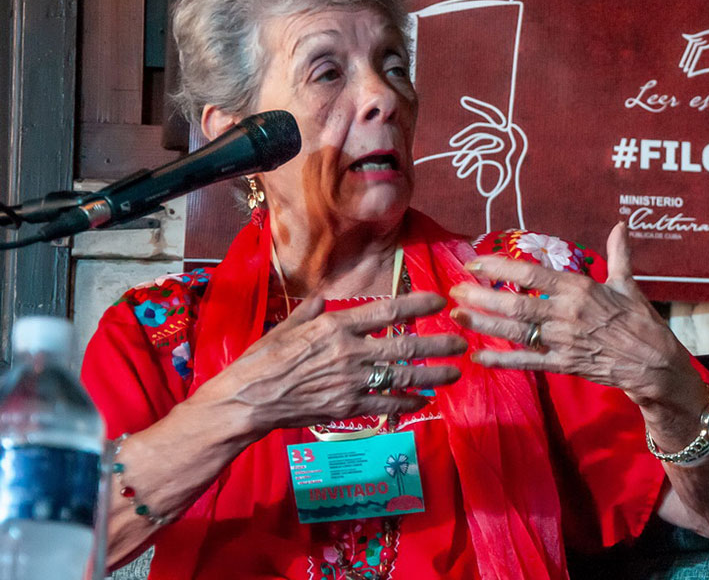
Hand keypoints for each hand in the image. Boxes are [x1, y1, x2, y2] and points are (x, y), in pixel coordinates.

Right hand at [214, 292, 466, 433]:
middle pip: (404, 345)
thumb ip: (310, 312)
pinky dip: (407, 404)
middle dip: (438, 344)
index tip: (439, 301)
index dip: (417, 304)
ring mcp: (350, 382)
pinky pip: (385, 405)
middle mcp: (349, 351)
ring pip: (402, 377)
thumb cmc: (261, 361)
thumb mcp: (285, 327)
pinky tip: (423, 401)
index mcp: (335, 326)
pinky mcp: (347, 408)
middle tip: (462, 343)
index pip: (386, 311)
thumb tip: (324, 299)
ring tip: (455, 373)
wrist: (246, 401)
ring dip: (433, 375)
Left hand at [449, 223, 697, 406]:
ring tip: (457, 318)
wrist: (654, 363)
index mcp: (579, 288)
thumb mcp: (629, 284)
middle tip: (455, 292)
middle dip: (481, 298)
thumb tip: (621, 225)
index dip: (499, 267)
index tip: (475, 262)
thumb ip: (619, 254)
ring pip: (515, 332)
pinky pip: (528, 362)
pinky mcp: (564, 365)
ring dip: (484, 325)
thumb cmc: (641, 321)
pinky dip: (502, 361)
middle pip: (515, 304)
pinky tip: (478, 358)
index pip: (531, 273)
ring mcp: (563, 341)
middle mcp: (566, 313)